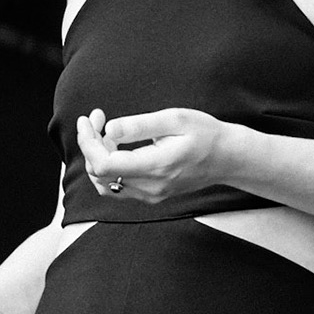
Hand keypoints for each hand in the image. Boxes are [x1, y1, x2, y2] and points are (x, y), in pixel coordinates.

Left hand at [76, 106, 239, 202]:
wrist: (227, 158)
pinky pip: (116, 187)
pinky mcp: (150, 195)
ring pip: (104, 183)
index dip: (88, 142)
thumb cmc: (204, 133)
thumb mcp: (174, 119)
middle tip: (97, 118)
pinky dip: (107, 167)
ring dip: (96, 156)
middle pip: (99, 174)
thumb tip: (109, 130)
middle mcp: (150, 187)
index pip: (104, 165)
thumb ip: (140, 125)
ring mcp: (150, 195)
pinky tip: (114, 147)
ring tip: (103, 131)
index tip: (86, 119)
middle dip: (90, 144)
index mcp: (156, 166)